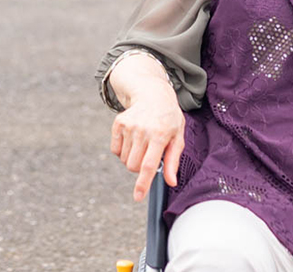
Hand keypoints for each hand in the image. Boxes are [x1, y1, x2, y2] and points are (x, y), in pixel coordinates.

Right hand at [110, 84, 185, 200]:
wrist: (153, 95)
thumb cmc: (168, 119)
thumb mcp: (177, 137)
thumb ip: (173, 160)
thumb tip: (171, 182)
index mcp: (160, 135)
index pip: (149, 165)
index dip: (143, 183)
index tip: (137, 197)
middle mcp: (143, 130)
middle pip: (133, 166)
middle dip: (139, 168)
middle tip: (149, 155)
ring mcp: (129, 126)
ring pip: (124, 160)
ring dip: (132, 158)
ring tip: (143, 144)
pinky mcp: (118, 123)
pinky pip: (115, 150)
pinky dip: (123, 151)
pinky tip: (133, 139)